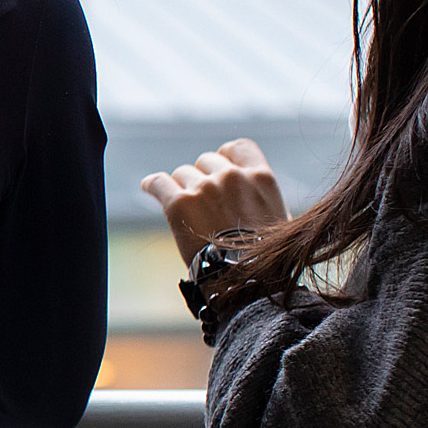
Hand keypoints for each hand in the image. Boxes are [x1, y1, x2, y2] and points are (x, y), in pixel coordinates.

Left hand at [141, 138, 289, 265]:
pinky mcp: (179, 202)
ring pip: (182, 173)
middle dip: (203, 178)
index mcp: (261, 178)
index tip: (218, 169)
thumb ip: (260, 199)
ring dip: (182, 188)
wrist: (242, 280)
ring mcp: (204, 188)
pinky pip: (158, 182)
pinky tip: (149, 188)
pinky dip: (152, 185)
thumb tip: (250, 198)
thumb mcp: (277, 220)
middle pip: (206, 161)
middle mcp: (232, 176)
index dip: (224, 157)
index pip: (237, 147)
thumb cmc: (262, 258)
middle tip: (201, 202)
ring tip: (185, 210)